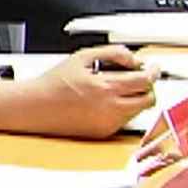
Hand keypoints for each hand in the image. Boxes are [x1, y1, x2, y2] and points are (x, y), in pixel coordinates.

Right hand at [0, 46, 156, 137]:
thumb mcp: (82, 57)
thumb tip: (133, 59)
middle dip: (148, 87)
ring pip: (138, 111)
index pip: (145, 81)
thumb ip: (113, 53)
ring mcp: (108, 124)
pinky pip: (124, 121)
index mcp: (106, 87)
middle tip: (140, 79)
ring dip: (136, 99)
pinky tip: (106, 102)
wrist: (35, 107)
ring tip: (118, 89)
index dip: (152, 72)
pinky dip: (122, 110)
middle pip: (148, 99)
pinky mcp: (103, 134)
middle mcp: (110, 109)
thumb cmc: (54, 83)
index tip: (152, 68)